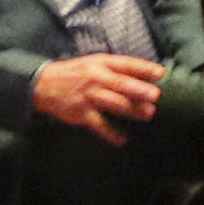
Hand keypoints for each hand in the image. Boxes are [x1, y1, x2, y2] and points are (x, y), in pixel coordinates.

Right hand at [29, 52, 164, 137]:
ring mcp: (89, 97)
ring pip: (114, 103)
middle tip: (155, 95)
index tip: (160, 73)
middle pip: (121, 84)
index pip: (125, 64)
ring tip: (148, 114)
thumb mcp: (93, 63)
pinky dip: (111, 134)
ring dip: (132, 110)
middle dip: (139, 90)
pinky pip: (99, 125)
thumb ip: (115, 69)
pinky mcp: (82, 114)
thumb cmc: (74, 73)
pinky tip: (122, 140)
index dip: (143, 68)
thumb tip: (141, 76)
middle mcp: (96, 78)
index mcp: (100, 64)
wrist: (43, 84)